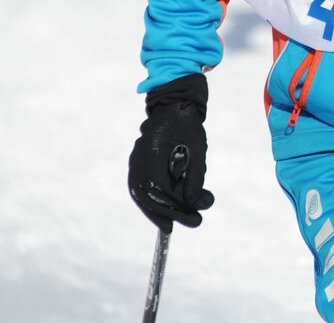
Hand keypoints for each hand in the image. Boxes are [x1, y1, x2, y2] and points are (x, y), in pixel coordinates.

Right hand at [128, 73, 214, 231]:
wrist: (173, 108)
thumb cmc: (188, 126)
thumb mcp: (198, 149)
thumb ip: (196, 177)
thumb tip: (197, 205)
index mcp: (153, 150)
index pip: (160, 187)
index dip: (175, 206)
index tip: (193, 218)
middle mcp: (139, 157)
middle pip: (147, 194)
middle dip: (168, 213)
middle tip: (192, 222)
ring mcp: (135, 160)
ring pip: (140, 193)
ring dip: (155, 211)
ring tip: (171, 225)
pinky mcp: (137, 163)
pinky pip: (139, 186)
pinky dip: (149, 202)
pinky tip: (161, 212)